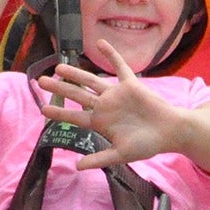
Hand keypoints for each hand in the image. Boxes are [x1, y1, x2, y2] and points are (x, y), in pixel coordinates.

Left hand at [37, 41, 180, 169]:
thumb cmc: (147, 145)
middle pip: (77, 95)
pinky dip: (111, 54)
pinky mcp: (131, 84)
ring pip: (91, 81)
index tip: (43, 108)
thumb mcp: (121, 155)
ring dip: (75, 73)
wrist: (170, 132)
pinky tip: (100, 43)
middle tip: (40, 81)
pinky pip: (119, 66)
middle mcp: (104, 106)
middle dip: (59, 88)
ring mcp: (116, 94)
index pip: (75, 116)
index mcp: (100, 123)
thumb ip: (99, 159)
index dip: (59, 111)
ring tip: (58, 66)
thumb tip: (77, 167)